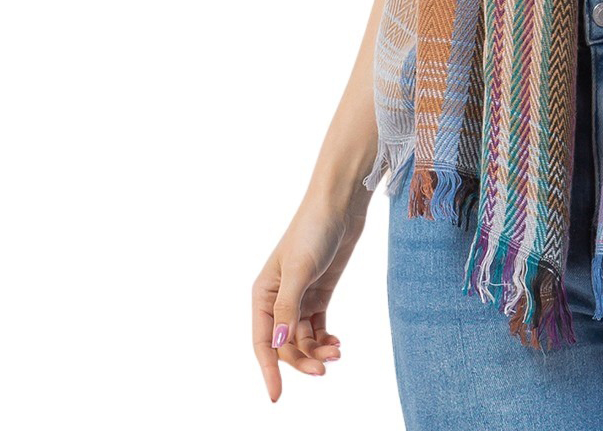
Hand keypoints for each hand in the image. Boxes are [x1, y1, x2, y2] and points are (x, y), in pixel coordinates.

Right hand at [252, 195, 364, 401]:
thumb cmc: (313, 230)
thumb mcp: (299, 270)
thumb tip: (278, 345)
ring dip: (317, 350)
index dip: (268, 370)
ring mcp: (300, 297)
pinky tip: (337, 344)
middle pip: (285, 344)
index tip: (277, 397)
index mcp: (262, 294)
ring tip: (337, 354)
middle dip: (302, 359)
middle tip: (324, 369)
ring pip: (303, 338)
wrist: (340, 204)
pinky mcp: (320, 293)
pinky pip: (318, 326)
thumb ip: (288, 308)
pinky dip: (325, 339)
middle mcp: (277, 299)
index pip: (262, 342)